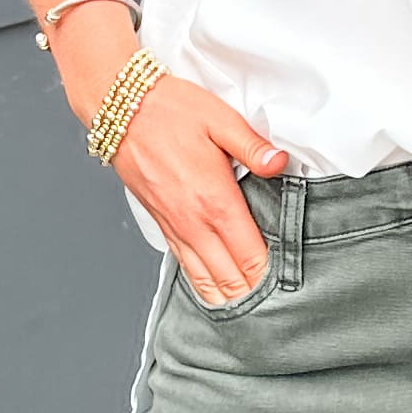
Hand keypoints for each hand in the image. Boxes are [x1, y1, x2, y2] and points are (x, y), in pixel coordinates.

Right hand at [54, 20, 285, 302]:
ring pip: (204, 282)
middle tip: (278, 301)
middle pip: (230, 279)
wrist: (121, 108)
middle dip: (254, 294)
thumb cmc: (170, 111)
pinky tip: (217, 289)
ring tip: (251, 305)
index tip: (290, 284)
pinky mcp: (162, 225)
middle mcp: (194, 223)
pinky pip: (185, 266)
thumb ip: (254, 147)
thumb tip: (281, 162)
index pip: (250, 257)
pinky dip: (203, 284)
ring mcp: (175, 227)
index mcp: (216, 201)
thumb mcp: (221, 119)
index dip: (271, 277)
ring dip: (228, 297)